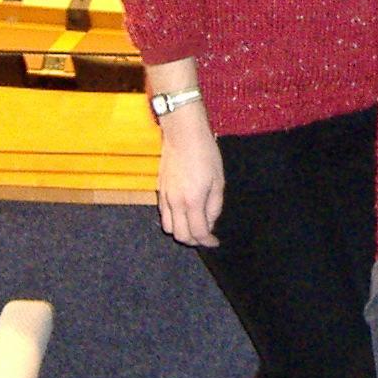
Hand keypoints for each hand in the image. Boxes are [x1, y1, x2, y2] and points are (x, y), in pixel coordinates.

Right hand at [156, 103, 223, 246]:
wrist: (183, 134)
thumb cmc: (205, 154)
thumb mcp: (218, 180)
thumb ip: (214, 206)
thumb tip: (210, 222)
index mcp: (193, 201)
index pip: (198, 232)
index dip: (208, 241)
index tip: (215, 242)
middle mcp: (175, 203)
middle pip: (181, 235)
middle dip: (194, 241)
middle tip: (205, 236)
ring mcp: (164, 196)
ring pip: (168, 227)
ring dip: (181, 232)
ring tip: (193, 226)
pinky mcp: (159, 190)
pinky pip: (163, 214)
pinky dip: (173, 220)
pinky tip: (183, 213)